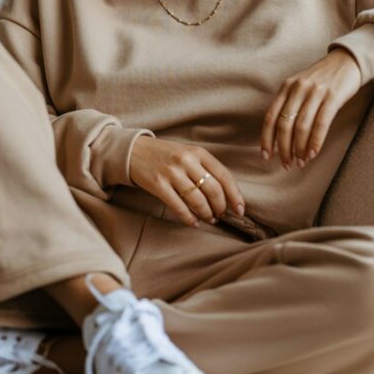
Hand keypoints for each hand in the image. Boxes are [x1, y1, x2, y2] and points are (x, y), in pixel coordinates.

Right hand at [129, 135, 245, 227]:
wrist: (134, 151)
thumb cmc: (165, 155)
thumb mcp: (187, 153)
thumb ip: (205, 168)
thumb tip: (225, 194)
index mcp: (198, 152)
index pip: (224, 176)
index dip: (235, 195)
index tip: (240, 209)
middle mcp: (186, 161)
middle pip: (213, 190)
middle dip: (221, 207)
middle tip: (221, 215)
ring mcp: (172, 173)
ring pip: (198, 200)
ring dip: (207, 214)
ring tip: (209, 219)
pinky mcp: (158, 185)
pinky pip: (179, 206)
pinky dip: (189, 218)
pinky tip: (194, 223)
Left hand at [260, 48, 362, 169]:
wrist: (348, 60)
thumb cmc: (323, 79)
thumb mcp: (301, 86)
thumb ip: (290, 104)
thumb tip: (281, 137)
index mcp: (287, 87)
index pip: (271, 116)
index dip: (267, 139)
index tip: (266, 156)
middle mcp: (298, 88)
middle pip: (284, 124)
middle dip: (284, 148)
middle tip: (286, 164)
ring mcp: (315, 92)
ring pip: (302, 126)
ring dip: (299, 149)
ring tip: (300, 162)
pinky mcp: (333, 96)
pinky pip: (321, 123)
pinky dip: (315, 141)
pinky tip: (313, 153)